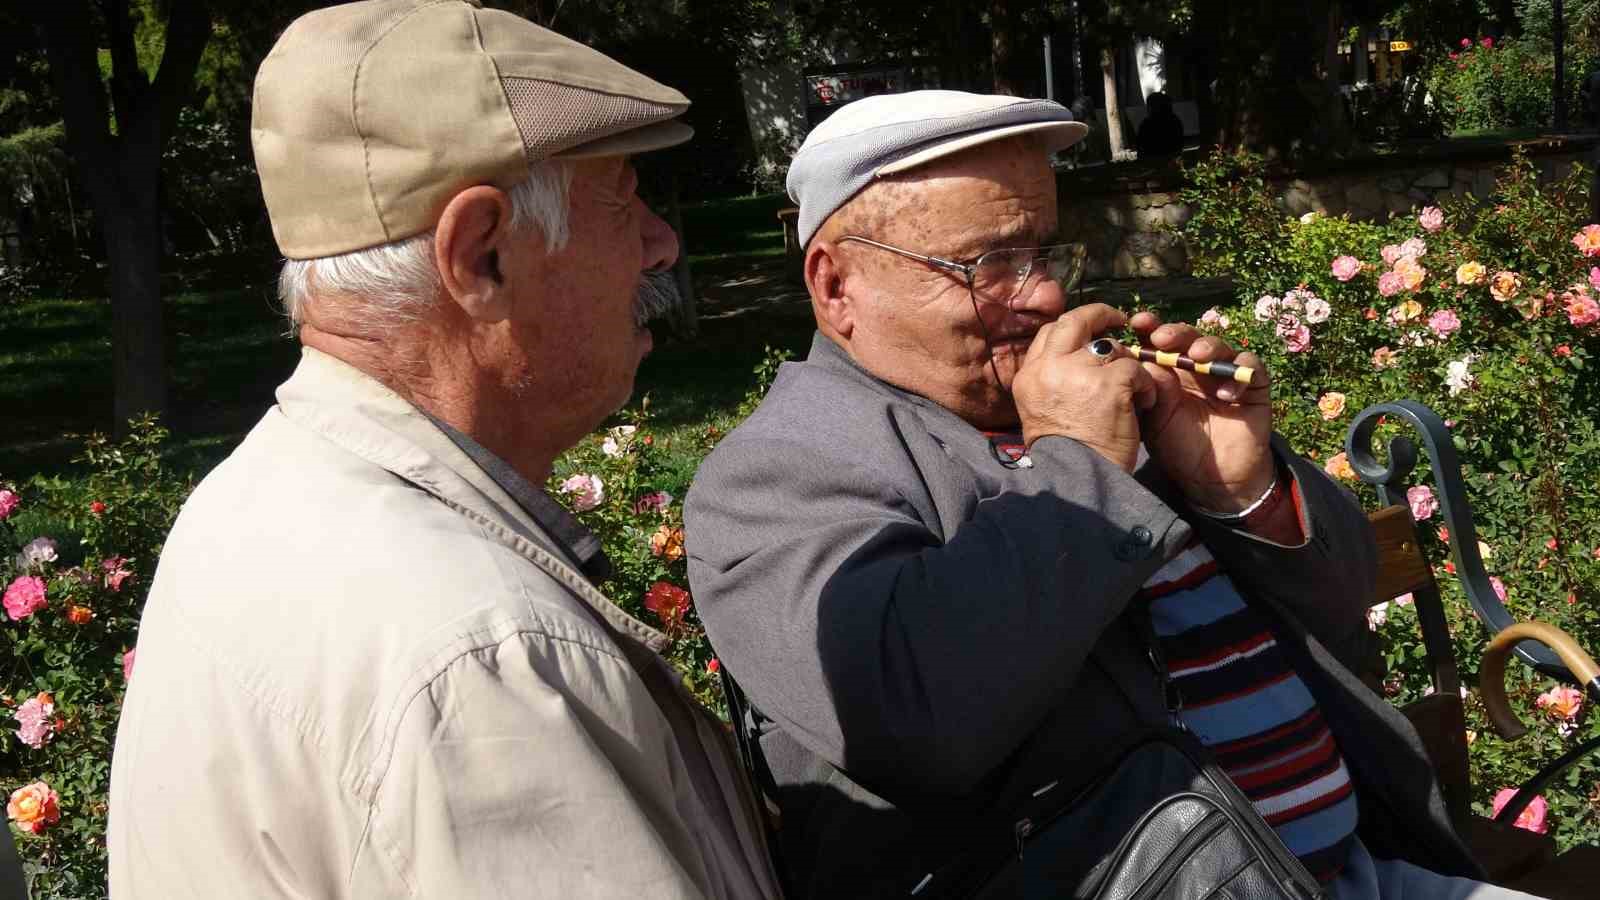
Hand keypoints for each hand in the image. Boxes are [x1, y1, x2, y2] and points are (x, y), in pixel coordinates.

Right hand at [1013, 304, 1157, 471]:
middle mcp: (1048, 368)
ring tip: (1134, 390)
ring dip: (1128, 364)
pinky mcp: (1110, 383)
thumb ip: (1053, 381)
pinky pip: (1136, 369)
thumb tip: (1077, 361)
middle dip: (1099, 315)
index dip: (1073, 329)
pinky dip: (1146, 386)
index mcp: (1028, 376)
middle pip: (1074, 322)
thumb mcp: (1041, 411)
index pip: (1049, 335)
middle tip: (1118, 319)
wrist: (1075, 483)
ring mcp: (1079, 372)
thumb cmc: (1065, 458)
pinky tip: (1143, 405)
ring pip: (1111, 348)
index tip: (1089, 334)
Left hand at [1130, 312, 1274, 511]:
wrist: (1211, 480)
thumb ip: (1153, 390)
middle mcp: (1198, 368)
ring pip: (1221, 347)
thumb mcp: (1157, 419)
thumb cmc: (1178, 447)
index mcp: (1170, 371)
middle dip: (1177, 333)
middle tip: (1163, 338)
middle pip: (1190, 337)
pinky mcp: (1254, 388)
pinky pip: (1251, 370)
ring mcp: (1226, 375)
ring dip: (1209, 347)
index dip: (1151, 328)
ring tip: (1198, 355)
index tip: (1137, 322)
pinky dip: (1239, 375)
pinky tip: (1225, 392)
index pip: (1161, 341)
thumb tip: (1144, 359)